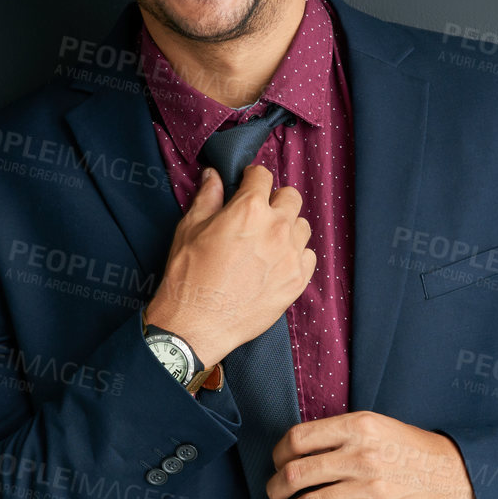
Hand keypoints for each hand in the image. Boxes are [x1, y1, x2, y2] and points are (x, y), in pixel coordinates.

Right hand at [143, 164, 314, 368]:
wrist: (197, 323)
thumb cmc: (189, 275)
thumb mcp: (190, 228)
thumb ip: (207, 197)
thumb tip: (213, 176)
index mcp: (249, 209)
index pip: (263, 175)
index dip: (252, 178)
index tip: (247, 185)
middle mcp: (277, 228)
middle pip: (291, 197)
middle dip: (275, 200)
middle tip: (259, 215)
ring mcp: (291, 255)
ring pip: (302, 227)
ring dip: (288, 228)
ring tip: (268, 242)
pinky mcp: (297, 281)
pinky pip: (308, 257)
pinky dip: (296, 256)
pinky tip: (276, 264)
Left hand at [263, 411, 479, 498]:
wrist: (456, 476)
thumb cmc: (413, 451)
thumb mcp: (379, 427)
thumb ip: (341, 435)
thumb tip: (297, 453)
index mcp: (358, 427)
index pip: (298, 438)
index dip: (277, 454)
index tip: (276, 464)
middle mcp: (362, 455)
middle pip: (296, 473)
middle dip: (275, 489)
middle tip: (274, 495)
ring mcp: (370, 488)